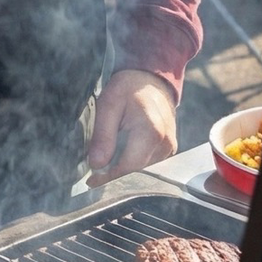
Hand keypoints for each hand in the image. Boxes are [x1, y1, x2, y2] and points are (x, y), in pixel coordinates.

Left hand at [86, 69, 176, 185]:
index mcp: (151, 131)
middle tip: (94, 177)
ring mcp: (170, 148)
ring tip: (105, 167)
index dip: (109, 177)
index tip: (91, 181)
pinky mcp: (169, 150)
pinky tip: (119, 159)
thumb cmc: (128, 89)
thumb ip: (103, 135)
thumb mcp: (109, 104)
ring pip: (144, 171)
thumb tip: (96, 164)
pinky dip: (134, 165)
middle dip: (115, 177)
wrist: (150, 80)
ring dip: (124, 171)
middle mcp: (165, 143)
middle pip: (138, 172)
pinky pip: (150, 165)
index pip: (129, 167)